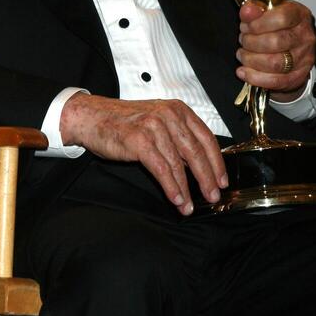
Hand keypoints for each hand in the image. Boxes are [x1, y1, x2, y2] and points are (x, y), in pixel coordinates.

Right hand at [60, 93, 227, 215]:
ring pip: (179, 164)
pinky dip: (171, 187)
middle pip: (196, 152)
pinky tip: (176, 198)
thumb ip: (178, 139)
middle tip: (213, 196)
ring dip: (187, 188)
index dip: (217, 162)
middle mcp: (169, 115)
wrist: (93, 117)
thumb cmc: (124, 122)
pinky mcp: (139, 140)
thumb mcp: (157, 122)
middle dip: (207, 178)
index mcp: (178, 110)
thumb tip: (199, 165)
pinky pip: (162, 169)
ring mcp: (154, 127)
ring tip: (189, 206)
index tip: (222, 180)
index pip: (206, 138)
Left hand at [236, 0, 315, 101]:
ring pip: (274, 63)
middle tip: (243, 40)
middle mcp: (305, 36)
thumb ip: (256, 9)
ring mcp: (304, 58)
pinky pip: (275, 81)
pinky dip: (255, 77)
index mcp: (300, 15)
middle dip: (251, 42)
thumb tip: (247, 10)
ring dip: (251, 59)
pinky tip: (243, 71)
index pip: (282, 17)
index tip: (246, 26)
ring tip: (242, 54)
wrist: (292, 47)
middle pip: (275, 42)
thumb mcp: (268, 12)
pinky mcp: (297, 76)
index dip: (258, 23)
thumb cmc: (278, 26)